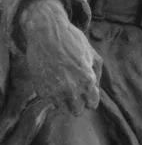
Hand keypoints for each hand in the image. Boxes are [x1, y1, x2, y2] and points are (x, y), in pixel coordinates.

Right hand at [19, 0, 101, 115]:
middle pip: (77, 111)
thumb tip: (95, 88)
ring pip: (63, 110)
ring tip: (64, 86)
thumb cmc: (73, 42)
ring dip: (65, 101)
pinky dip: (53, 97)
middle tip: (76, 89)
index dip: (90, 98)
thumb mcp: (93, 54)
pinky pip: (50, 103)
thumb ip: (97, 73)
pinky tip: (54, 82)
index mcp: (87, 81)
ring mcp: (55, 92)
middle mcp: (72, 90)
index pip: (92, 104)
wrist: (47, 34)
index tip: (87, 91)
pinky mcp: (41, 91)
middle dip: (79, 102)